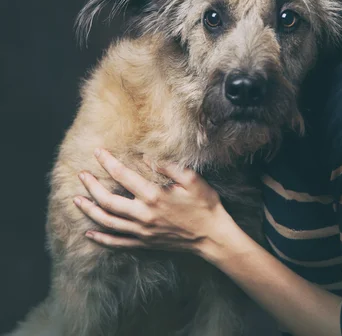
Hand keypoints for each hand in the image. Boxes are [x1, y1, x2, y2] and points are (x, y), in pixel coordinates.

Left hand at [73, 148, 226, 252]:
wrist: (212, 236)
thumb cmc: (204, 204)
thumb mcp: (192, 180)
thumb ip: (169, 167)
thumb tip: (149, 157)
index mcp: (154, 196)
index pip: (123, 176)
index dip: (108, 162)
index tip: (98, 152)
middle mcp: (143, 215)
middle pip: (108, 201)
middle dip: (92, 186)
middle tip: (81, 174)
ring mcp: (142, 232)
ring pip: (108, 222)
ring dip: (90, 211)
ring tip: (77, 200)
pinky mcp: (144, 243)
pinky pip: (117, 243)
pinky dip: (101, 239)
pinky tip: (89, 233)